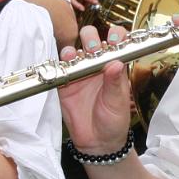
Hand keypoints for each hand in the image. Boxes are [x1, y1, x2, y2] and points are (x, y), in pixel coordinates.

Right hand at [57, 24, 135, 153]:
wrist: (97, 143)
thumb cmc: (113, 122)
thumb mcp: (118, 103)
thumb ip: (115, 83)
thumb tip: (116, 63)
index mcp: (115, 68)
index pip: (117, 44)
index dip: (116, 36)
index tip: (115, 37)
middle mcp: (97, 67)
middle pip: (92, 41)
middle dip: (91, 38)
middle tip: (94, 48)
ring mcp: (80, 74)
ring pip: (75, 51)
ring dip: (75, 48)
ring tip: (78, 55)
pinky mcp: (65, 84)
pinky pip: (61, 68)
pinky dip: (61, 62)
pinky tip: (66, 62)